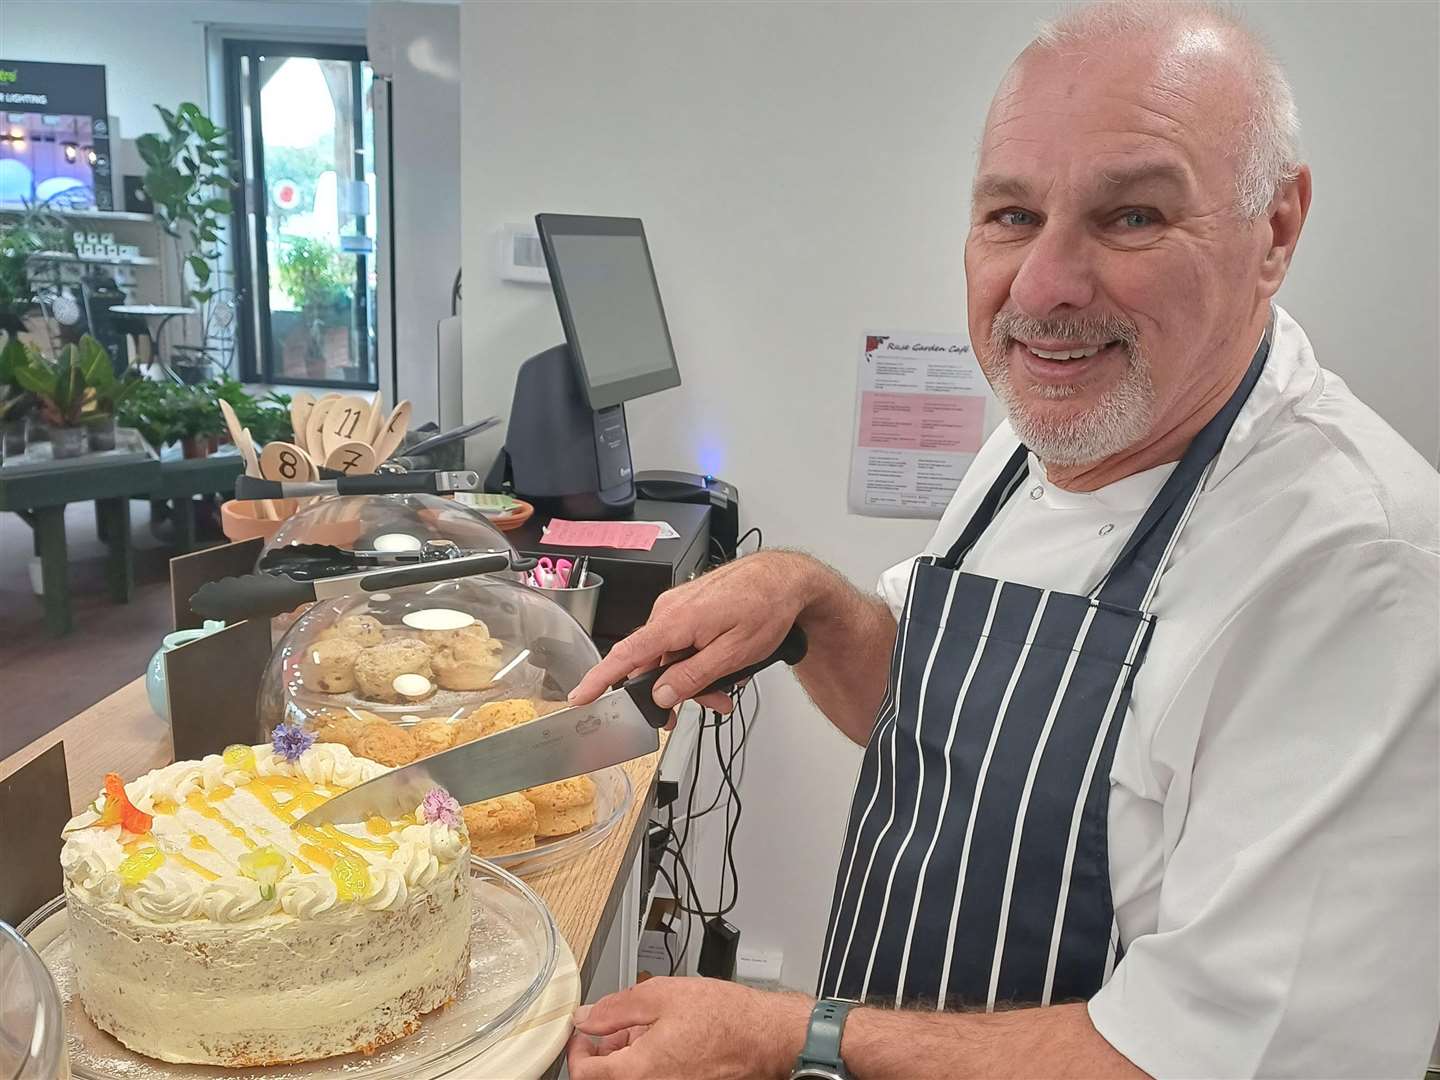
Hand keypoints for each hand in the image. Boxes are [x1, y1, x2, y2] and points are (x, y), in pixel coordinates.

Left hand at [567, 976, 810, 1078]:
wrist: (765, 1037)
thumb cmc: (724, 1018)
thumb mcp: (660, 995)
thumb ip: (615, 1008)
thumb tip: (585, 1017)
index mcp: (637, 1071)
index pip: (583, 1072)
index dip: (576, 1047)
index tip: (582, 1030)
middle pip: (606, 1077)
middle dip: (604, 1048)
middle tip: (616, 1022)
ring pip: (630, 1076)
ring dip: (627, 1054)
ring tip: (646, 1025)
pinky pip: (652, 1079)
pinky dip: (648, 1062)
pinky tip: (664, 1038)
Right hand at [568, 551, 818, 712]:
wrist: (785, 577)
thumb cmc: (766, 607)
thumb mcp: (733, 654)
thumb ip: (693, 676)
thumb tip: (661, 695)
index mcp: (673, 621)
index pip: (625, 655)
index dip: (599, 679)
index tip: (579, 698)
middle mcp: (668, 611)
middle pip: (652, 664)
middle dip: (675, 691)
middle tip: (709, 707)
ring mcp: (677, 607)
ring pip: (670, 656)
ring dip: (692, 677)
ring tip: (726, 691)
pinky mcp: (688, 607)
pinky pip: (681, 641)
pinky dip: (697, 659)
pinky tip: (723, 668)